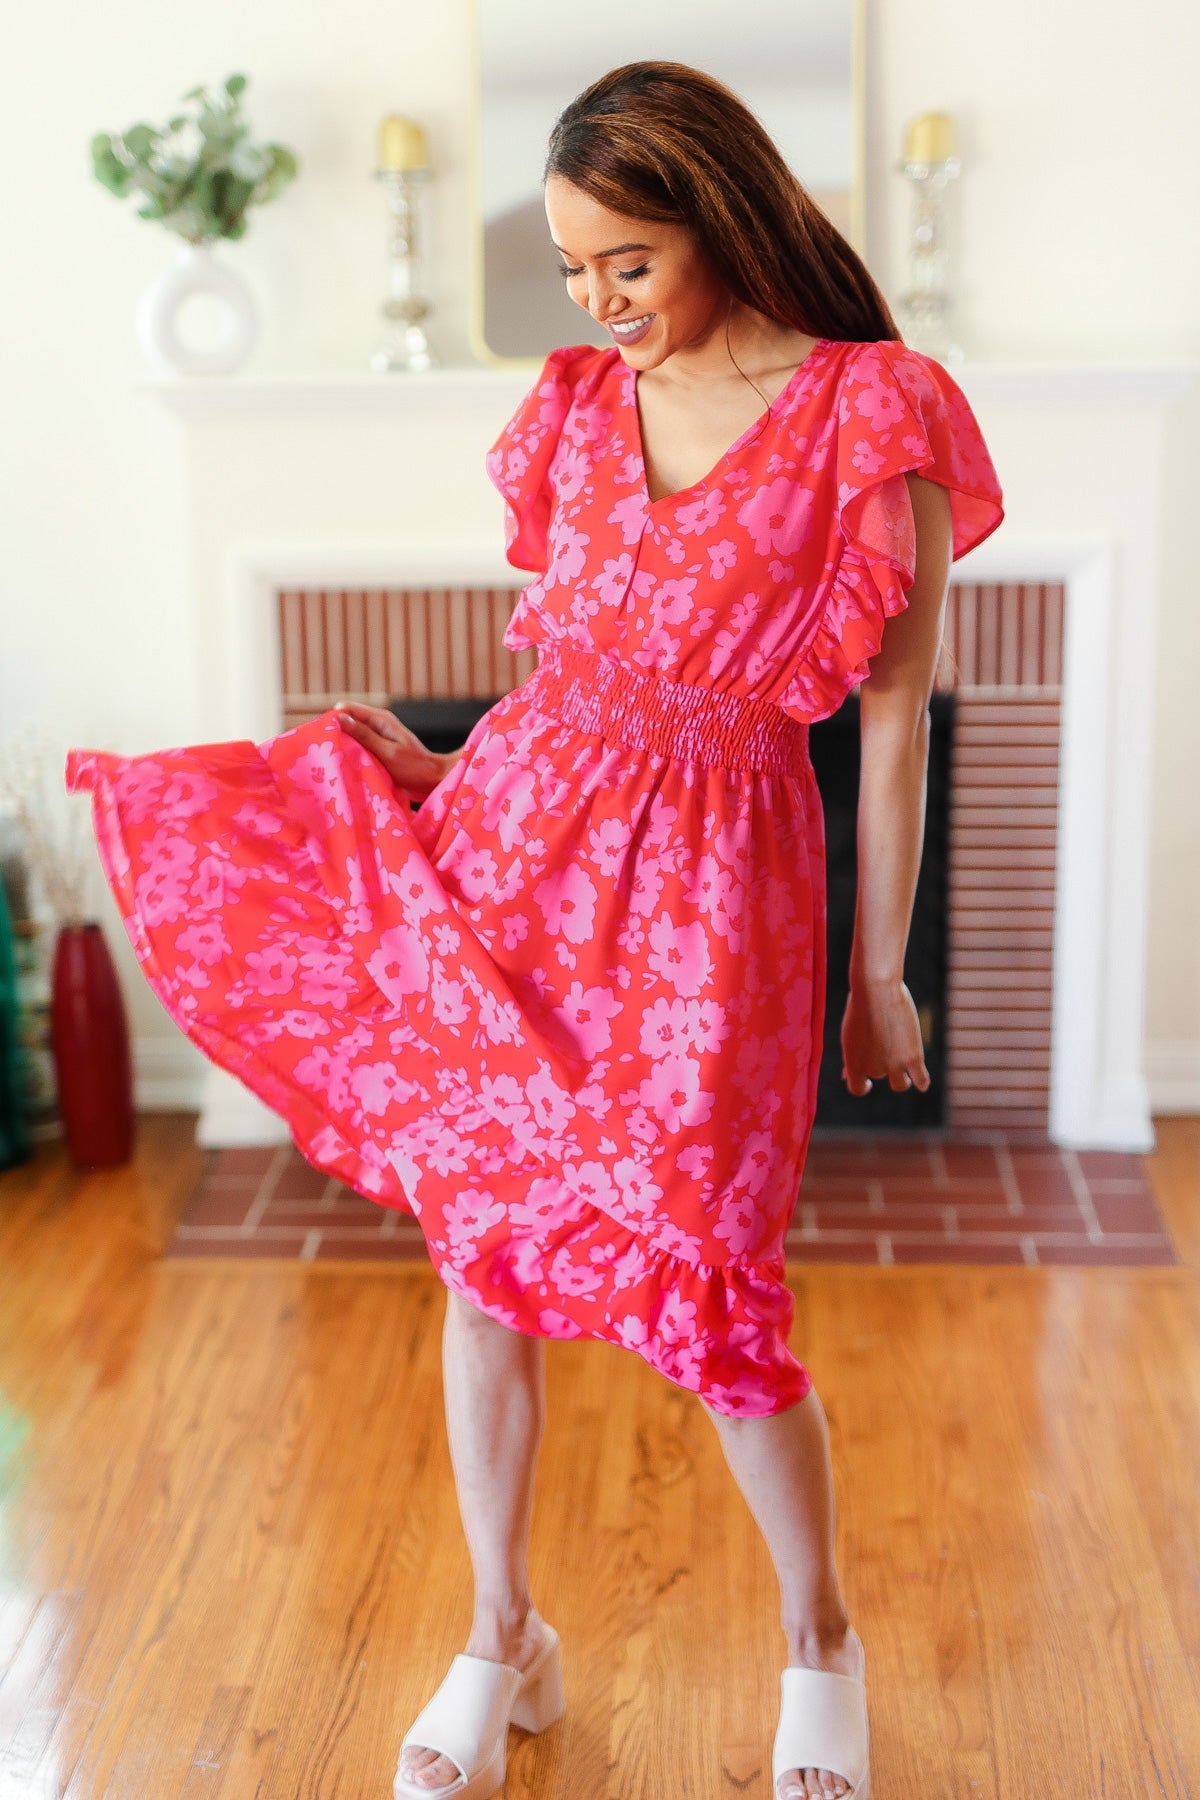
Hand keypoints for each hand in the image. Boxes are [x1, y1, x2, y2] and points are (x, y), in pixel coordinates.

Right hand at [334, 702, 454, 798]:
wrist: (434, 780)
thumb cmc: (413, 767)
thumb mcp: (387, 752)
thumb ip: (364, 735)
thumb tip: (339, 717)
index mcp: (380, 719)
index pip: (346, 709)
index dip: (333, 720)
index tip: (324, 737)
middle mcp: (377, 724)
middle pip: (346, 721)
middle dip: (336, 733)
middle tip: (327, 752)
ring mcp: (377, 736)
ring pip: (351, 735)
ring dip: (343, 745)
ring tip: (334, 760)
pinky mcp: (377, 749)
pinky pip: (359, 746)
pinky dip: (352, 753)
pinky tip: (346, 765)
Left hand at [840, 977, 930, 1097]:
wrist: (877, 989)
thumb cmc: (860, 1006)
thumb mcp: (850, 1035)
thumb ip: (850, 1058)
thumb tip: (845, 1076)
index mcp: (853, 1064)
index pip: (857, 1089)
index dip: (862, 1086)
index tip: (867, 1083)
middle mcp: (873, 1068)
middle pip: (879, 1075)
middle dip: (881, 1064)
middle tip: (884, 1043)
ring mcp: (895, 1064)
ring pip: (900, 1084)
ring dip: (902, 1080)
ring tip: (904, 1071)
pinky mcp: (914, 1057)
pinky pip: (921, 1081)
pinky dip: (921, 1083)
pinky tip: (920, 1082)